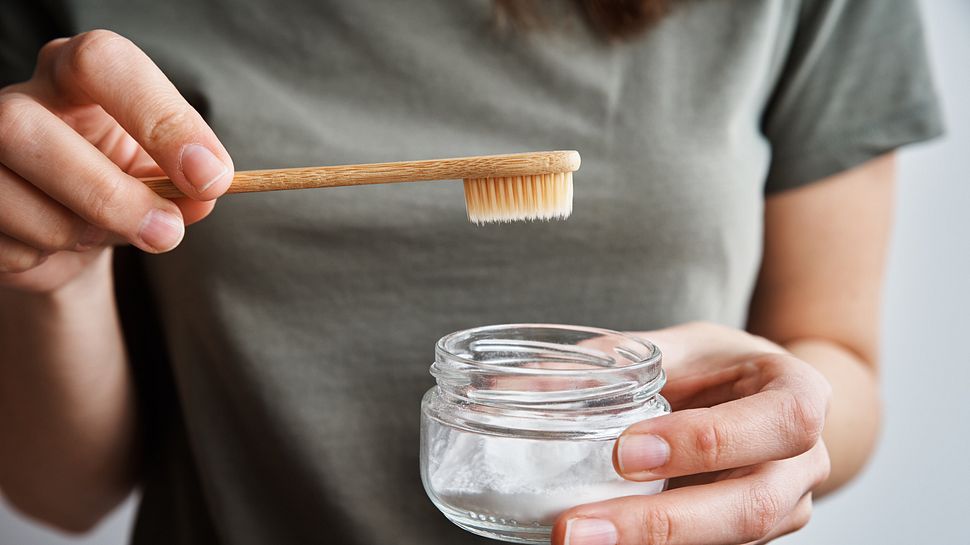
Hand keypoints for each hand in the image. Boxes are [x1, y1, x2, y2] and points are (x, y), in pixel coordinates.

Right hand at [0, 30, 232, 292]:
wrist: (74, 235)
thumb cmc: (124, 187)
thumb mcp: (166, 181)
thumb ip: (188, 187)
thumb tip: (201, 197)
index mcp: (76, 75)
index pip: (103, 62)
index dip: (159, 119)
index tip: (210, 177)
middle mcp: (20, 100)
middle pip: (27, 128)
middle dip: (108, 194)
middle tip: (166, 232)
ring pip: (9, 195)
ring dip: (76, 232)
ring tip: (99, 233)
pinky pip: (3, 245)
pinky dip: (44, 257)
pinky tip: (54, 244)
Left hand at [553, 322, 831, 544]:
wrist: (766, 403)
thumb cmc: (724, 368)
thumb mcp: (683, 346)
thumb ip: (615, 360)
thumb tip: (513, 386)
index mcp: (799, 398)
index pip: (777, 424)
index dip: (705, 442)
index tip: (624, 452)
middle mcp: (802, 464)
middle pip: (749, 507)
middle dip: (658, 525)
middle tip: (574, 530)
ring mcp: (783, 510)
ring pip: (729, 544)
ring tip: (575, 541)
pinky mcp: (748, 538)